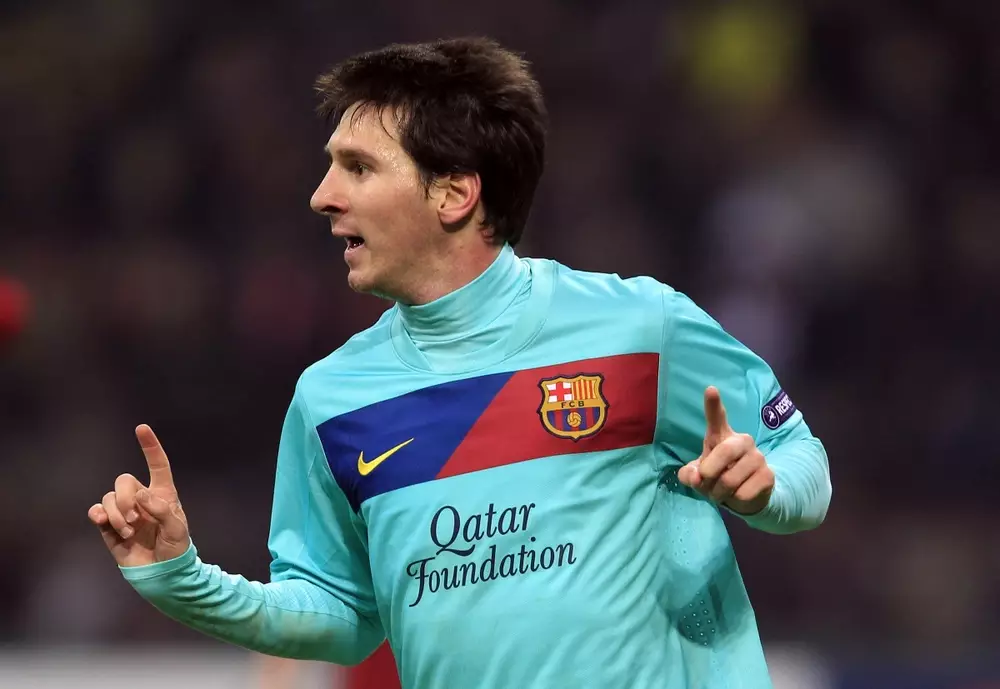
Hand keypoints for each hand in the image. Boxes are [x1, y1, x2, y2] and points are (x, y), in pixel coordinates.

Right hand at [87, 425, 189, 566]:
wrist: (161, 573)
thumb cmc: (176, 548)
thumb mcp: (177, 529)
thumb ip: (161, 509)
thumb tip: (140, 495)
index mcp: (162, 494)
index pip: (157, 465)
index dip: (150, 447)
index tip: (142, 429)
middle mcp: (141, 499)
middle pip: (124, 480)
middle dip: (126, 498)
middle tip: (135, 520)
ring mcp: (124, 512)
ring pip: (110, 497)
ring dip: (117, 514)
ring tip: (129, 532)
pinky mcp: (109, 526)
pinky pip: (97, 511)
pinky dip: (99, 514)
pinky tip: (104, 522)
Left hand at [677, 387, 773, 514]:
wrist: (746, 496)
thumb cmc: (717, 477)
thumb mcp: (698, 476)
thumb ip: (689, 474)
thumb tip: (695, 477)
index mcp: (722, 436)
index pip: (717, 417)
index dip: (713, 404)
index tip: (710, 389)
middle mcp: (742, 441)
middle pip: (723, 452)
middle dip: (708, 472)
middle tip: (704, 483)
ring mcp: (757, 457)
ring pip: (730, 479)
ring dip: (719, 492)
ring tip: (721, 491)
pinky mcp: (768, 475)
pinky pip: (742, 493)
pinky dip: (734, 500)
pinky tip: (738, 495)